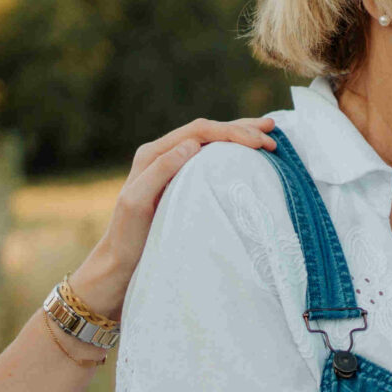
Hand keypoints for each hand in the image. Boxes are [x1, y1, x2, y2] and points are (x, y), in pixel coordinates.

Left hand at [66, 118, 276, 315]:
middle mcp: (162, 154)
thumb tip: (194, 144)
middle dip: (240, 129)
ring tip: (268, 134)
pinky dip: (232, 153)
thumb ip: (161, 169)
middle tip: (271, 134)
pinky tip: (248, 156)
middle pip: (207, 131)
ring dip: (239, 136)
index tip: (258, 142)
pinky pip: (210, 159)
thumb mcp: (138, 201)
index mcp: (153, 153)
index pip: (199, 131)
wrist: (119, 262)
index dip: (230, 131)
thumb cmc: (128, 235)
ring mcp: (172, 168)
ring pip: (210, 142)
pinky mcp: (180, 183)